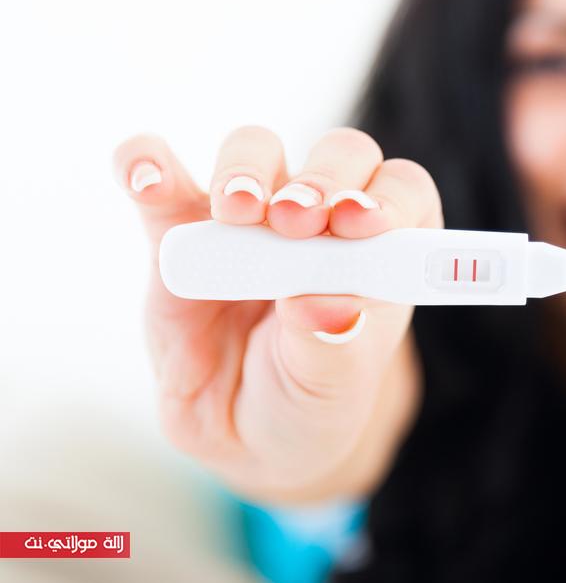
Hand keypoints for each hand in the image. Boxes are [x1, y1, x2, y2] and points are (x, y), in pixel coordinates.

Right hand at [112, 126, 441, 501]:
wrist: (244, 431)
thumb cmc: (310, 399)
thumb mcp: (331, 389)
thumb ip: (333, 347)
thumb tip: (327, 306)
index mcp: (380, 249)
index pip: (402, 191)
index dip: (387, 196)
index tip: (360, 223)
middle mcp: (321, 218)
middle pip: (336, 155)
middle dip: (321, 178)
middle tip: (296, 220)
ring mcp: (251, 219)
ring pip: (256, 151)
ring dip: (247, 168)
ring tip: (236, 212)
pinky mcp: (179, 230)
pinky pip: (162, 180)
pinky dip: (149, 164)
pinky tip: (146, 180)